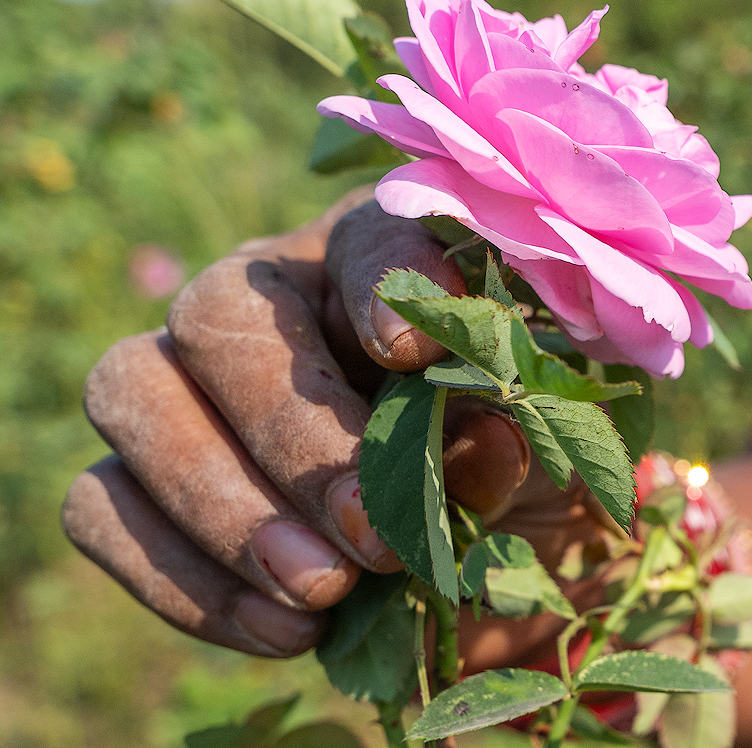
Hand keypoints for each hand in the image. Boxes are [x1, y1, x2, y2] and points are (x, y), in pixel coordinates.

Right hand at [60, 192, 575, 658]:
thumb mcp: (540, 440)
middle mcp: (266, 292)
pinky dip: (182, 578)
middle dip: (291, 432)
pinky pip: (100, 507)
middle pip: (217, 311)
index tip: (413, 354)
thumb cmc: (515, 454)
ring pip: (131, 392)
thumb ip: (513, 427)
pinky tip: (285, 625)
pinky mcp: (133, 475)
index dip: (382, 284)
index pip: (366, 236)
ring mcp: (182, 376)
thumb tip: (475, 443)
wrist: (480, 546)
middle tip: (370, 532)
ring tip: (324, 590)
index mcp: (380, 254)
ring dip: (222, 506)